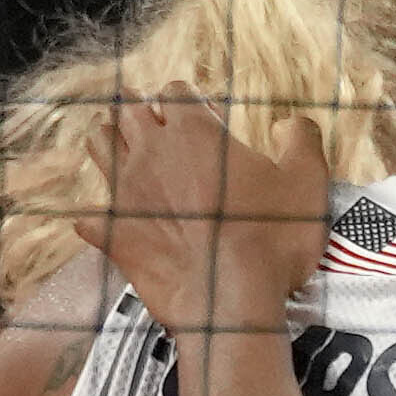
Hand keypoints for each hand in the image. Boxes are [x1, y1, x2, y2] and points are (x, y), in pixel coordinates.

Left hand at [90, 92, 322, 303]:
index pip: (175, 93)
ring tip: (119, 146)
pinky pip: (88, 217)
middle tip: (147, 118)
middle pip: (127, 110)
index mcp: (194, 131)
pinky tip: (103, 220)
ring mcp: (126, 193)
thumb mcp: (306, 181)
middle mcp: (151, 153)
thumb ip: (301, 140)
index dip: (186, 101)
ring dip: (108, 140)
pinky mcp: (114, 235)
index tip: (199, 116)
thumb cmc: (270, 241)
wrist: (231, 302)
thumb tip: (292, 124)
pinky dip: (94, 216)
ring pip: (99, 146)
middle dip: (137, 109)